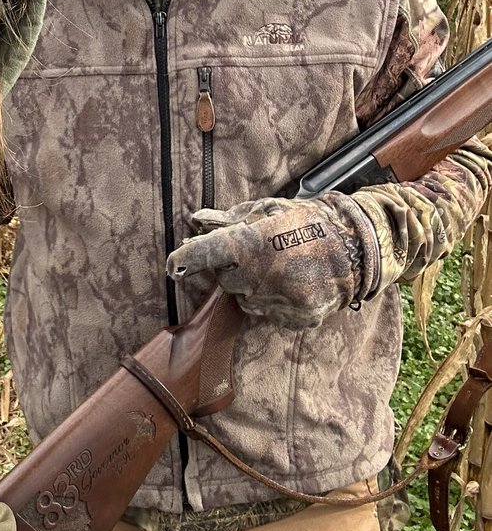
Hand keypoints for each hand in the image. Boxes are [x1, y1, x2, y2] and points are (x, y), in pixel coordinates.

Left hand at [166, 194, 378, 328]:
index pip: (207, 253)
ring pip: (245, 299)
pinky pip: (269, 313)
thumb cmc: (308, 221)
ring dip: (252, 285)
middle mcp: (262, 276)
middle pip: (226, 279)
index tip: (174, 265)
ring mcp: (279, 301)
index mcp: (253, 244)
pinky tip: (293, 283)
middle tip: (256, 253)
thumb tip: (196, 221)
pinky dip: (274, 300)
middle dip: (233, 267)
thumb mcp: (268, 211)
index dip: (186, 259)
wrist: (357, 247)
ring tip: (280, 266)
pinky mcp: (295, 319)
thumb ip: (229, 220)